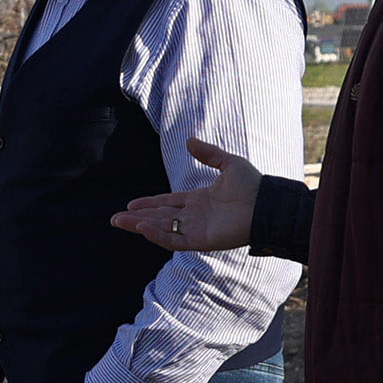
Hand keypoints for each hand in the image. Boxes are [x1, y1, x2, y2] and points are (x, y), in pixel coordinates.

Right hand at [111, 137, 260, 252]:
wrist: (267, 204)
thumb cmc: (253, 185)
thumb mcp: (229, 163)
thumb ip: (208, 153)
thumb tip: (188, 141)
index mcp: (199, 200)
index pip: (168, 204)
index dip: (149, 204)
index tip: (131, 204)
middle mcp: (195, 217)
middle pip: (159, 218)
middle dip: (136, 218)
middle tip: (115, 219)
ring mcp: (197, 230)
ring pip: (162, 229)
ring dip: (141, 226)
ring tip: (120, 222)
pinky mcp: (202, 241)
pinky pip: (175, 240)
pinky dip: (158, 235)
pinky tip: (143, 227)